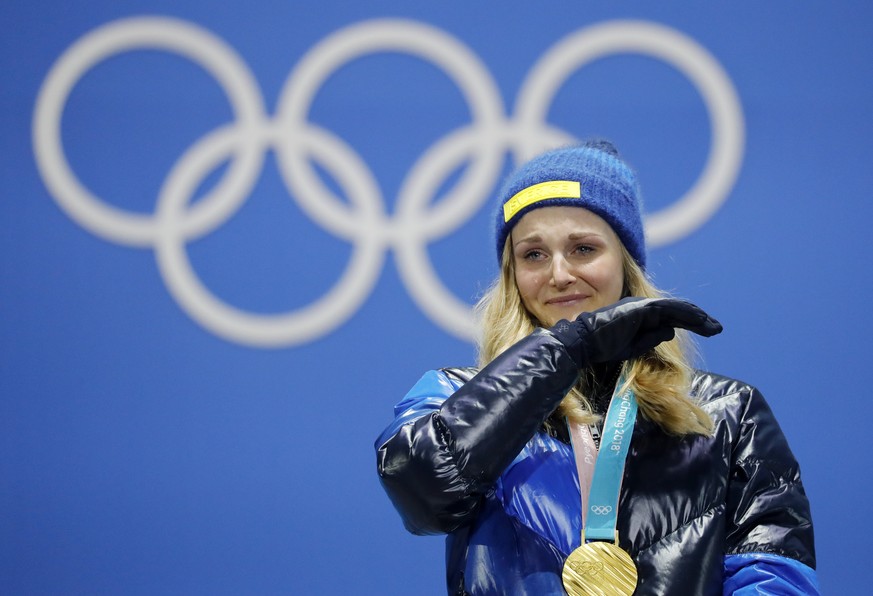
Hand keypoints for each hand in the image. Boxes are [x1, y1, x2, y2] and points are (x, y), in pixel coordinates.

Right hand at [549, 297, 722, 367]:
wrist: (585, 341)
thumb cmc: (604, 346)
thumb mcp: (634, 346)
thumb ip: (652, 338)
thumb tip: (671, 330)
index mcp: (641, 315)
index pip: (671, 317)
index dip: (691, 323)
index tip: (707, 330)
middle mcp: (643, 307)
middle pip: (677, 311)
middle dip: (699, 319)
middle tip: (716, 328)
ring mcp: (642, 306)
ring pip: (676, 309)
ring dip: (697, 317)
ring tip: (713, 327)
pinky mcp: (641, 308)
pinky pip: (668, 308)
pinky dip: (685, 313)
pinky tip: (699, 320)